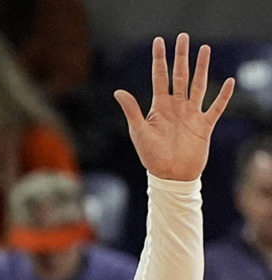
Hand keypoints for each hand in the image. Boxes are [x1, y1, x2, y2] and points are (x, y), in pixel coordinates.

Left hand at [114, 33, 233, 180]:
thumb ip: (132, 110)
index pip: (159, 77)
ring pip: (198, 85)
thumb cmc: (151, 156)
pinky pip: (216, 107)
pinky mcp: (204, 125)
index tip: (158, 42)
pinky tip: (229, 82)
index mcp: (159, 107)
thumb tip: (118, 91)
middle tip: (183, 37)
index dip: (159, 59)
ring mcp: (191, 114)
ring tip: (204, 49)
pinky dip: (223, 96)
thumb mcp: (138, 132)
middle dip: (181, 57)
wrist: (170, 175)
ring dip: (202, 68)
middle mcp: (176, 107)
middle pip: (180, 76)